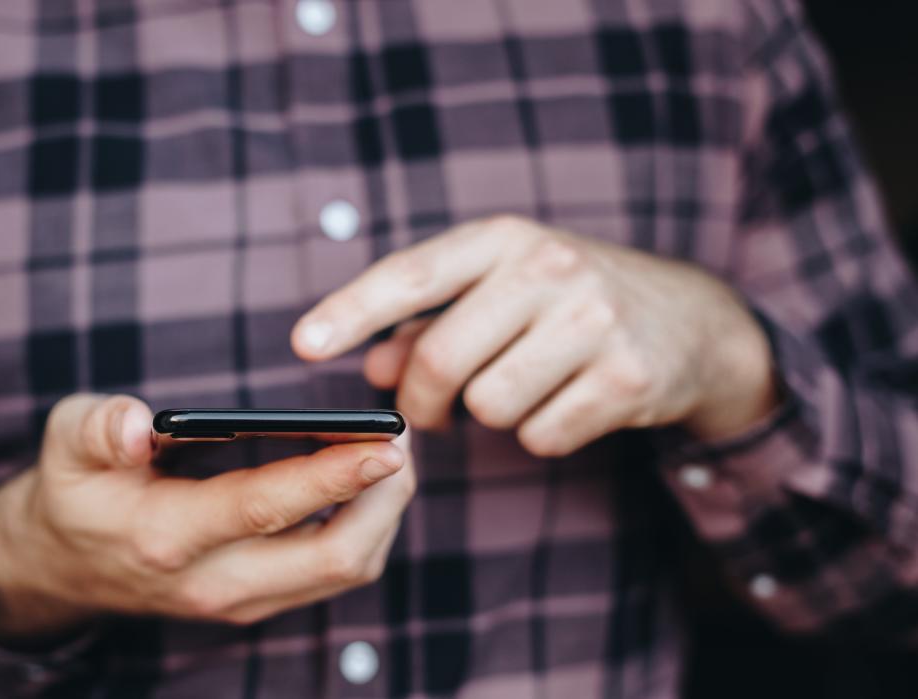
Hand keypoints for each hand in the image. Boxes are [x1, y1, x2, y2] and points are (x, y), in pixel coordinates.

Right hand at [0, 394, 414, 642]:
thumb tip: (135, 422)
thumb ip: (99, 429)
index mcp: (166, 537)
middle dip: (383, 501)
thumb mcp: (66, 443)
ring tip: (391, 455)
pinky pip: (330, 574)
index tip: (386, 444)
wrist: (59, 566)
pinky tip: (363, 484)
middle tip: (400, 442)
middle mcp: (212, 582)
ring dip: (381, 516)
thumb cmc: (73, 490)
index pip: (265, 509)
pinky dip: (363, 529)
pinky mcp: (255, 603)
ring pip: (344, 571)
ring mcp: (238, 601)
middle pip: (333, 559)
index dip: (332, 476)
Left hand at [291, 215, 777, 455]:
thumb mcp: (500, 293)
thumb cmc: (569, 303)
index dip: (350, 312)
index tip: (302, 346)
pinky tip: (570, 403)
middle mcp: (549, 268)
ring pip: (489, 405)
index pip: (411, 275)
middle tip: (428, 414)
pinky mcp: (628, 377)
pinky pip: (540, 436)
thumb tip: (370, 367)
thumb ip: (428, 326)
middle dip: (423, 401)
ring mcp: (594, 321)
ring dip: (492, 414)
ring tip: (526, 385)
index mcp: (505, 238)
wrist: (693, 321)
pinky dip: (542, 435)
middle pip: (441, 359)